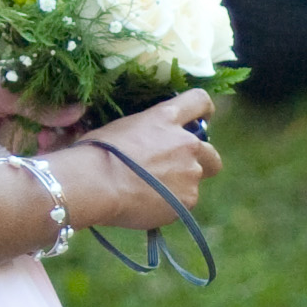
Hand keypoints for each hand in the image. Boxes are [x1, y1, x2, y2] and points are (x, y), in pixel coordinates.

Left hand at [0, 66, 80, 164]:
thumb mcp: (0, 91)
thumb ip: (37, 104)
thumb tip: (79, 111)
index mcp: (24, 88)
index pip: (59, 97)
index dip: (73, 104)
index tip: (84, 113)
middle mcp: (24, 113)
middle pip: (58, 124)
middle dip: (66, 130)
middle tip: (66, 133)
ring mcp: (15, 137)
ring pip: (48, 146)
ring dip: (54, 147)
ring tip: (48, 143)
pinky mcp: (4, 160)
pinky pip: (30, 164)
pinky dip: (39, 163)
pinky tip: (41, 158)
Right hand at [56, 93, 217, 232]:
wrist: (96, 184)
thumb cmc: (97, 152)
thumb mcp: (123, 128)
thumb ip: (147, 134)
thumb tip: (146, 146)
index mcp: (167, 118)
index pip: (200, 101)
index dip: (205, 111)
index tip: (202, 120)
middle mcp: (186, 143)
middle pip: (211, 152)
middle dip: (202, 161)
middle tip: (178, 170)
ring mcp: (190, 172)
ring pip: (195, 180)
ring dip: (180, 184)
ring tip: (152, 193)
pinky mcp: (188, 200)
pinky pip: (184, 202)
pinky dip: (171, 204)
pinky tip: (149, 205)